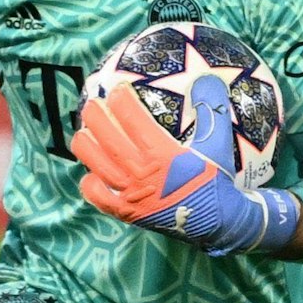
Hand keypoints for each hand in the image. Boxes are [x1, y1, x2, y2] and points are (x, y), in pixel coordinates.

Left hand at [70, 76, 299, 256]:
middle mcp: (139, 172)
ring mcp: (128, 194)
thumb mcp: (218, 145)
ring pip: (94, 162)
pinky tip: (92, 172)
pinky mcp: (125, 212)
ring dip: (85, 144)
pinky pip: (96, 195)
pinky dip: (90, 182)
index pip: (130, 117)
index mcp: (160, 153)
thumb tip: (208, 79)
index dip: (120, 99)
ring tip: (84, 132)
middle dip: (95, 115)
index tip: (118, 89)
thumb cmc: (216, 182)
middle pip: (105, 136)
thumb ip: (211, 110)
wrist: (218, 223)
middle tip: (92, 104)